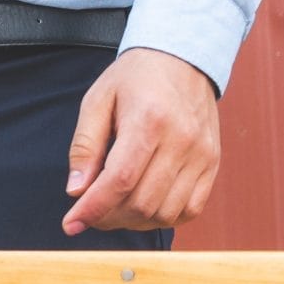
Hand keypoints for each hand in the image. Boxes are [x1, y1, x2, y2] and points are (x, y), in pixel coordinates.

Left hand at [62, 47, 220, 233]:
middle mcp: (181, 139)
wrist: (182, 59)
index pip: (120, 179)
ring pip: (166, 213)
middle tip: (90, 213)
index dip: (93, 208)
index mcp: (148, 119)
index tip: (71, 224)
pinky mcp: (213, 164)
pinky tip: (144, 206)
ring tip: (114, 208)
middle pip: (143, 203)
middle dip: (109, 217)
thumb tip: (76, 191)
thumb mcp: (98, 100)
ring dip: (134, 222)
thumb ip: (85, 145)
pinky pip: (191, 210)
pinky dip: (163, 218)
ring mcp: (202, 154)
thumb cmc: (135, 79)